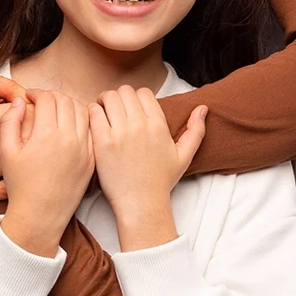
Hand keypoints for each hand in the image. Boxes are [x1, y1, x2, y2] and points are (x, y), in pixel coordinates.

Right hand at [0, 93, 94, 257]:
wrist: (39, 216)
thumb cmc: (20, 185)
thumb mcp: (6, 152)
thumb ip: (10, 120)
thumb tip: (20, 100)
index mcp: (46, 134)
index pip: (47, 98)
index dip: (37, 93)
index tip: (31, 97)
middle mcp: (68, 138)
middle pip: (66, 100)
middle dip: (52, 97)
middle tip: (43, 102)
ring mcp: (83, 148)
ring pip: (82, 111)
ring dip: (69, 105)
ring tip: (57, 111)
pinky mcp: (92, 158)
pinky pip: (91, 129)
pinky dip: (82, 122)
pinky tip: (71, 126)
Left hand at [89, 86, 205, 250]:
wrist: (142, 205)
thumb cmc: (161, 181)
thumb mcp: (184, 155)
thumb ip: (196, 130)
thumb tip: (203, 108)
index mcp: (158, 124)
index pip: (143, 92)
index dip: (136, 97)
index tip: (130, 108)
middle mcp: (140, 124)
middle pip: (124, 91)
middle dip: (118, 97)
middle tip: (113, 109)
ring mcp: (121, 132)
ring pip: (108, 97)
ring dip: (103, 102)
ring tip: (102, 113)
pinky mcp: (103, 142)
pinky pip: (94, 113)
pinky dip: (92, 113)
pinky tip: (94, 125)